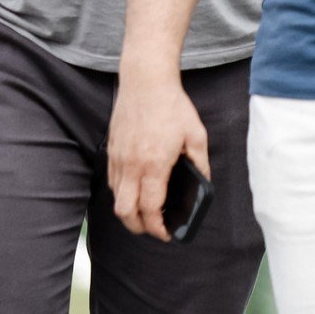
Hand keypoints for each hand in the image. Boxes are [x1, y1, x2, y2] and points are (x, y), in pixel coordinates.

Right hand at [107, 69, 207, 239]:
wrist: (145, 79)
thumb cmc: (171, 105)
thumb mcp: (196, 134)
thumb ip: (200, 163)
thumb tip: (203, 183)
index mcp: (154, 163)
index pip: (150, 209)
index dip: (157, 228)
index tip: (166, 233)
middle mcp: (132, 164)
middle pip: (125, 212)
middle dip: (138, 227)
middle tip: (153, 228)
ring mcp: (118, 157)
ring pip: (115, 198)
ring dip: (128, 210)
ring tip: (144, 211)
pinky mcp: (111, 149)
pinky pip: (111, 180)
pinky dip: (121, 192)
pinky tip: (135, 188)